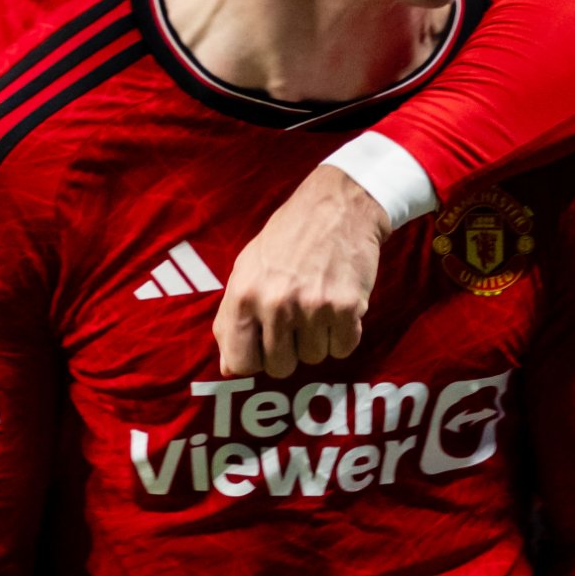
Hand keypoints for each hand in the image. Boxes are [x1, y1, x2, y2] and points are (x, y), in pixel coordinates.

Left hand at [216, 167, 385, 379]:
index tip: (263, 348)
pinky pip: (344, 348)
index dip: (253, 360)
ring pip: (314, 359)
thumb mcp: (246, 269)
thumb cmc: (287, 239)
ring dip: (318, 340)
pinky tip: (338, 307)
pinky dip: (344, 334)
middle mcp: (275, 304)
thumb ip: (231, 319)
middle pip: (280, 368)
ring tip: (317, 306)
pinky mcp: (346, 307)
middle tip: (296, 322)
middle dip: (289, 351)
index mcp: (244, 295)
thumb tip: (228, 369)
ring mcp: (312, 307)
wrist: (338, 206)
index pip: (239, 363)